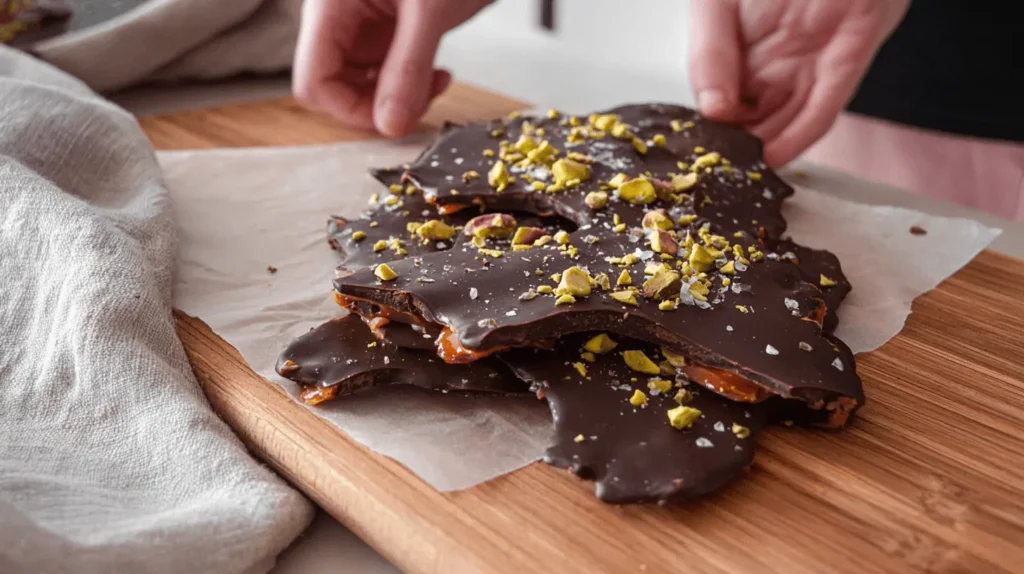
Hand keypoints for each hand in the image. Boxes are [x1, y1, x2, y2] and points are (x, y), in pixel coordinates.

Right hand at [294, 0, 491, 136]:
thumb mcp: (430, 12)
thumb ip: (407, 70)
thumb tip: (389, 125)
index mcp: (331, 4)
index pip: (313, 80)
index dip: (349, 110)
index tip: (392, 120)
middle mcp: (338, 14)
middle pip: (333, 84)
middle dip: (377, 104)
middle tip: (422, 100)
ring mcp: (361, 21)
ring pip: (361, 82)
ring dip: (398, 96)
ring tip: (435, 82)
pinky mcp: (386, 25)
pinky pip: (385, 69)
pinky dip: (410, 81)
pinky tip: (436, 72)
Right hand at [688, 0, 909, 165]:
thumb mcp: (714, 5)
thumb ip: (708, 54)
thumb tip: (712, 111)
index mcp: (733, 49)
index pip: (716, 102)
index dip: (707, 130)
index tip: (693, 156)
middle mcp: (768, 62)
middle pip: (750, 119)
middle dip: (736, 148)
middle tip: (718, 175)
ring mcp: (806, 64)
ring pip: (784, 121)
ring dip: (766, 149)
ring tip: (743, 175)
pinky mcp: (846, 61)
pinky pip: (823, 107)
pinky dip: (801, 133)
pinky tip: (777, 154)